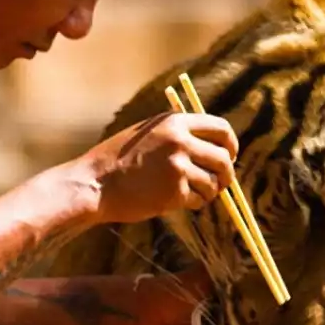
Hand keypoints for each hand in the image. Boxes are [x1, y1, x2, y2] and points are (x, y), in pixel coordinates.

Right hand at [78, 113, 238, 225]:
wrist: (94, 183)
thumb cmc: (117, 160)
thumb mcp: (146, 133)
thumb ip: (176, 133)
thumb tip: (213, 146)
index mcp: (174, 122)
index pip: (221, 128)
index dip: (230, 144)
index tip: (230, 155)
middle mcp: (180, 140)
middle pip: (223, 158)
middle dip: (226, 174)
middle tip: (220, 183)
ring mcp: (178, 166)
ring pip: (213, 182)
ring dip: (208, 192)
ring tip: (192, 193)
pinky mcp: (174, 191)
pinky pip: (198, 199)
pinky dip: (193, 203)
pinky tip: (176, 201)